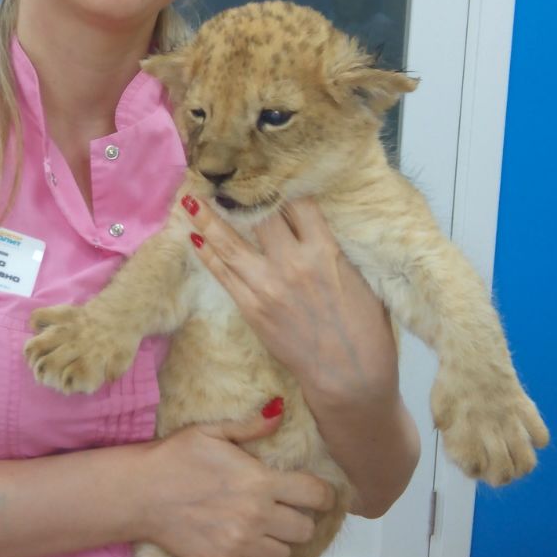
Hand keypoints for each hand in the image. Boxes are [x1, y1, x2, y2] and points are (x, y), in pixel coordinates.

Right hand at [141, 411, 334, 556]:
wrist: (139, 494)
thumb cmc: (174, 457)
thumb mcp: (211, 431)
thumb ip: (251, 426)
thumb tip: (280, 410)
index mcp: (260, 482)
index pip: (316, 496)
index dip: (323, 495)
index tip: (317, 495)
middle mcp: (256, 517)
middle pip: (305, 529)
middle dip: (298, 518)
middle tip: (282, 510)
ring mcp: (240, 546)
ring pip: (285, 555)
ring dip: (278, 542)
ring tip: (261, 529)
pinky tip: (244, 546)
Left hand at [184, 195, 398, 407]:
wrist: (350, 376)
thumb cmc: (366, 330)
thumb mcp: (361, 278)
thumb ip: (333, 250)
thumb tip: (313, 228)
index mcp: (326, 251)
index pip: (298, 204)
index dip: (282, 189)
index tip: (270, 180)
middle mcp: (293, 263)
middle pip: (260, 216)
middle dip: (242, 196)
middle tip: (225, 181)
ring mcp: (268, 286)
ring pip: (230, 243)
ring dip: (208, 219)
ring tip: (190, 200)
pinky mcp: (253, 309)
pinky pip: (223, 274)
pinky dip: (207, 254)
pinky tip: (194, 238)